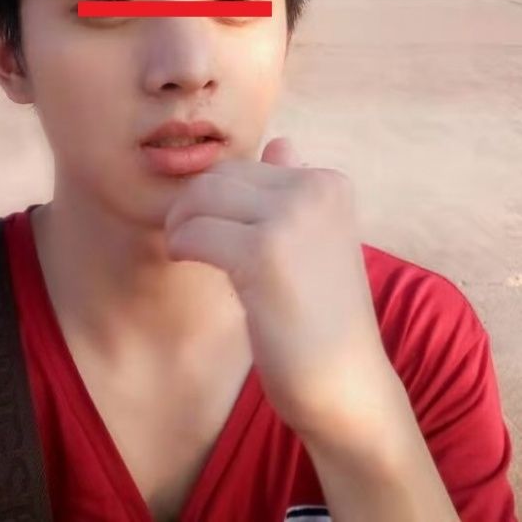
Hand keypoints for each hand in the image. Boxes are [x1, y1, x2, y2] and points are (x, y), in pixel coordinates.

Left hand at [164, 137, 397, 440]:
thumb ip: (294, 189)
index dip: (216, 197)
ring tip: (182, 249)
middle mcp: (315, 189)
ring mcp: (291, 218)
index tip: (209, 228)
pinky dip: (180, 245)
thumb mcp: (318, 239)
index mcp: (329, 182)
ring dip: (180, 222)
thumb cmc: (323, 314)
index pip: (245, 166)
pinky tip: (184, 261)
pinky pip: (195, 233)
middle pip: (220, 175)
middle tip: (184, 238)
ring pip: (203, 196)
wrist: (346, 383)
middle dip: (191, 204)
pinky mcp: (263, 254)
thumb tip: (281, 143)